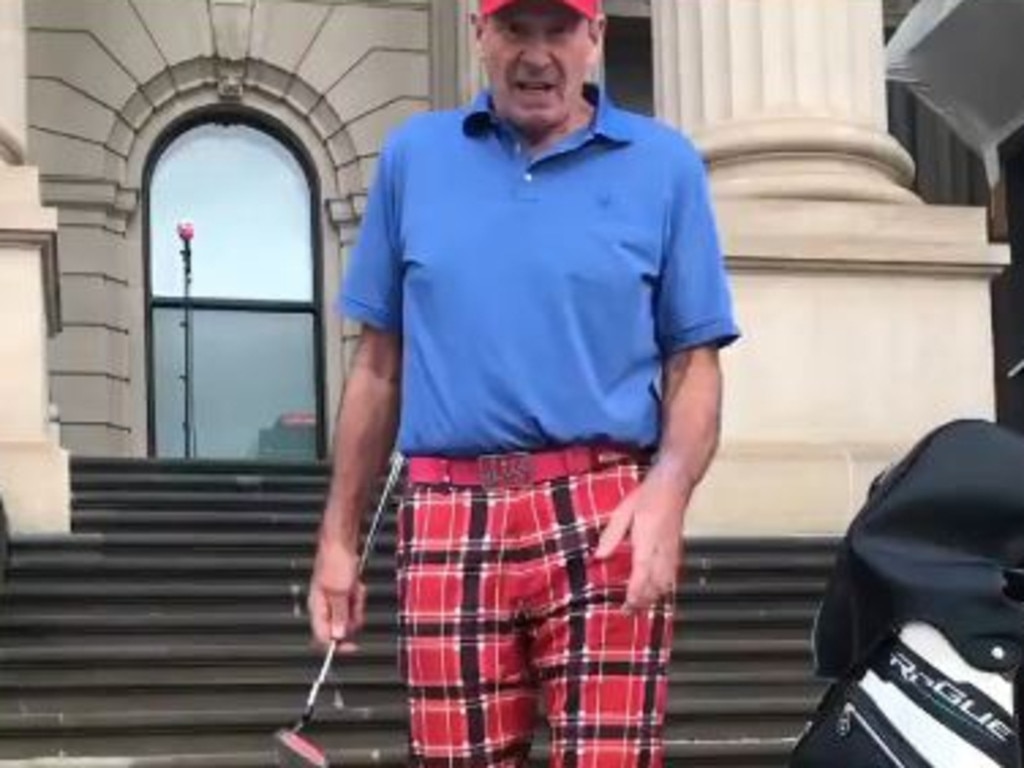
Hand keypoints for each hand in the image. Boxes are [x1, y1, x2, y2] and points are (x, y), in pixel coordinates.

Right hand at [308, 537, 365, 650]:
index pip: (322, 637)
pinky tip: (357, 585)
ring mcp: (333, 599)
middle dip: (352, 617)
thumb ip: (339, 615)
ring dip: (357, 605)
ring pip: (348, 616)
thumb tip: (338, 636)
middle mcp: (323, 606)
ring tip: (355, 589)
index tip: (352, 646)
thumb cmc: (335, 561)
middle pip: (339, 628)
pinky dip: (358, 596)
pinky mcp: (342, 592)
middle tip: (354, 602)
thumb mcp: (340, 591)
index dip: (337, 645)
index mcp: (316, 608)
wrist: (341, 542)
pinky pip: (353, 603)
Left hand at [594, 465, 687, 611]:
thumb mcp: (623, 512)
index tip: (626, 607)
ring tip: (641, 606)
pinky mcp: (678, 549)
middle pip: (656, 585)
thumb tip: (599, 557)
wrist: (673, 485)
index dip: (635, 594)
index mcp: (646, 542)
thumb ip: (611, 536)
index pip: (641, 576)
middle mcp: (662, 550)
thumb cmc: (646, 497)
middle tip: (630, 612)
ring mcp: (673, 551)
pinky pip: (673, 575)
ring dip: (654, 597)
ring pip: (667, 582)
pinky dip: (665, 587)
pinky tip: (658, 591)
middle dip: (644, 601)